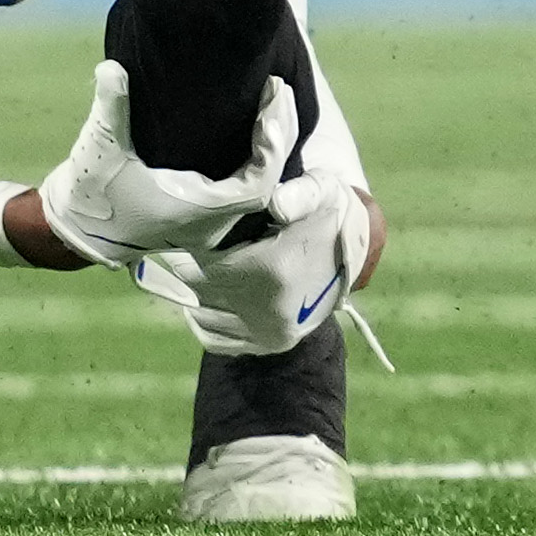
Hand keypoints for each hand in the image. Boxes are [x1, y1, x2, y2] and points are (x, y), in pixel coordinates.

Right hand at [33, 61, 299, 265]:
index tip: (272, 103)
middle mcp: (211, 222)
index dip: (271, 148)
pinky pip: (248, 185)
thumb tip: (112, 67)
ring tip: (273, 98)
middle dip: (279, 136)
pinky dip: (259, 155)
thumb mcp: (100, 147)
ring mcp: (211, 219)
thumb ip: (110, 108)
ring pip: (261, 186)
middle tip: (278, 89)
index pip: (257, 187)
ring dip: (272, 145)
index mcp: (194, 212)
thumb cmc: (92, 192)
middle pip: (268, 183)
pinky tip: (258, 121)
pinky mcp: (206, 210)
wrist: (78, 226)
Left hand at [132, 178, 373, 355]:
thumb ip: (299, 192)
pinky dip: (202, 322)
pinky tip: (203, 300)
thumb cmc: (327, 214)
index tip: (182, 235)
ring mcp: (270, 333)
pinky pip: (216, 341)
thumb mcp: (320, 191)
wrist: (353, 252)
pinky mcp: (271, 344)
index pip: (203, 268)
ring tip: (192, 269)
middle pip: (201, 292)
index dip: (186, 251)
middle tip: (182, 249)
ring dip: (193, 294)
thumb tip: (276, 204)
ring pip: (205, 316)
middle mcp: (270, 310)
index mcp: (274, 271)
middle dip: (187, 270)